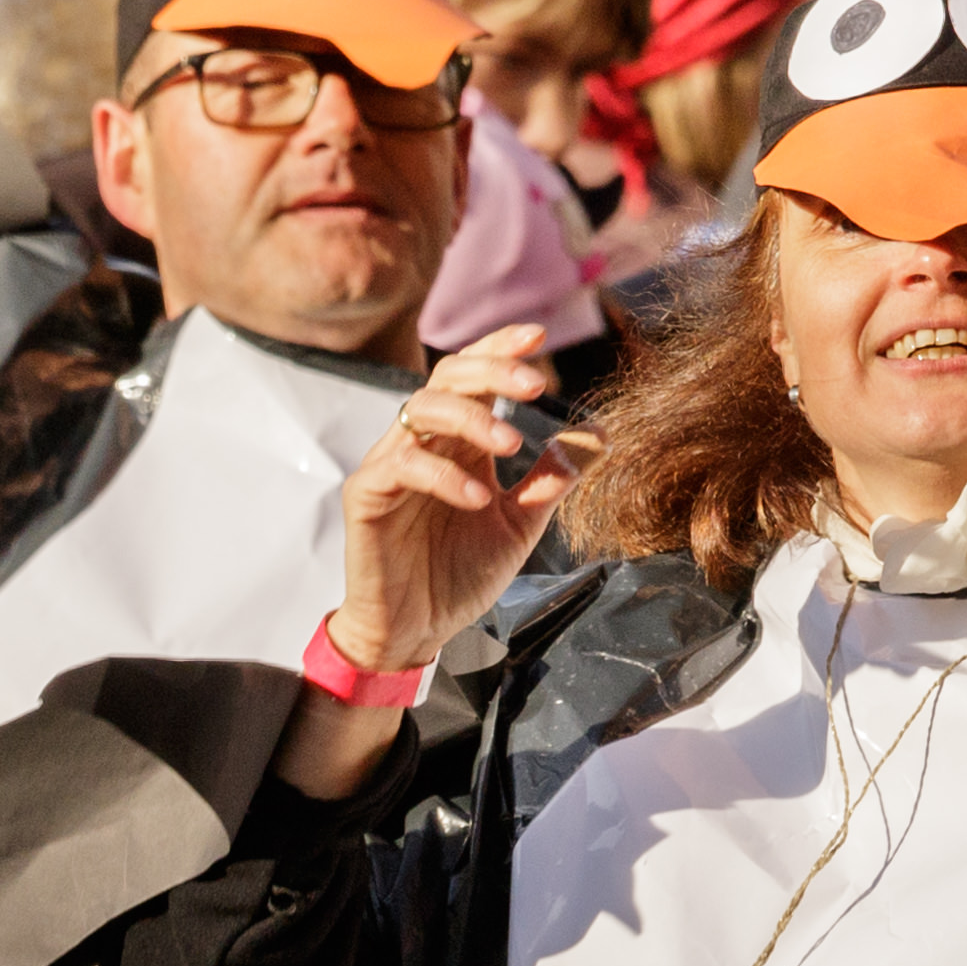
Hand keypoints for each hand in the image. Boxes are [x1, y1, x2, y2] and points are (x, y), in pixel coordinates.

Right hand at [326, 325, 591, 676]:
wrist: (416, 630)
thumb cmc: (459, 575)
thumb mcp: (521, 524)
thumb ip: (552, 478)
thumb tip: (599, 435)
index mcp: (459, 442)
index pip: (474, 376)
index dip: (500, 349)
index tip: (539, 335)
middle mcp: (423, 443)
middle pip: (447, 378)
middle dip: (491, 371)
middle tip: (533, 384)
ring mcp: (391, 465)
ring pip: (420, 410)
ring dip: (470, 419)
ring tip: (511, 446)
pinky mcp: (366, 496)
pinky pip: (401, 466)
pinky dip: (442, 475)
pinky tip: (477, 498)